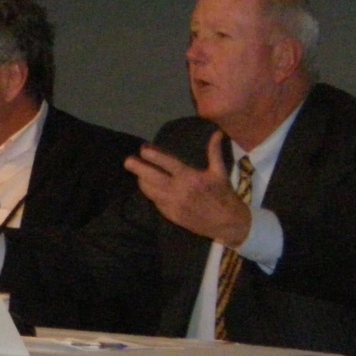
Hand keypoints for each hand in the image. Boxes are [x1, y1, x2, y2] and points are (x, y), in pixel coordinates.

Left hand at [124, 133, 250, 247]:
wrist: (228, 223)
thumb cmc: (224, 195)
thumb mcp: (219, 172)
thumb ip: (214, 151)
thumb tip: (217, 133)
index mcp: (191, 178)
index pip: (167, 164)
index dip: (152, 155)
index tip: (143, 149)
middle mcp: (179, 191)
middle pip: (151, 177)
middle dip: (137, 168)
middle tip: (128, 161)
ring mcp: (173, 204)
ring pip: (149, 190)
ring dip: (142, 180)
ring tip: (138, 172)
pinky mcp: (171, 215)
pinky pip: (155, 201)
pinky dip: (151, 193)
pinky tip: (149, 187)